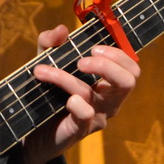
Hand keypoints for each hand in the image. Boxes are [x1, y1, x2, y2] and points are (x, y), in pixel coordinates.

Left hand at [21, 24, 140, 163]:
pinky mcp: (80, 129)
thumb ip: (50, 44)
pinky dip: (76, 103)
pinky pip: (86, 114)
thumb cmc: (46, 95)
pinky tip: (65, 100)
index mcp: (108, 84)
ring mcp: (97, 117)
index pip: (131, 68)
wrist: (32, 133)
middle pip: (128, 81)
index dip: (119, 54)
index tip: (93, 47)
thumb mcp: (46, 62)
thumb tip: (61, 30)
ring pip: (92, 93)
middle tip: (81, 61)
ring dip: (64, 77)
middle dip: (106, 65)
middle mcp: (108, 101)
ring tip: (41, 71)